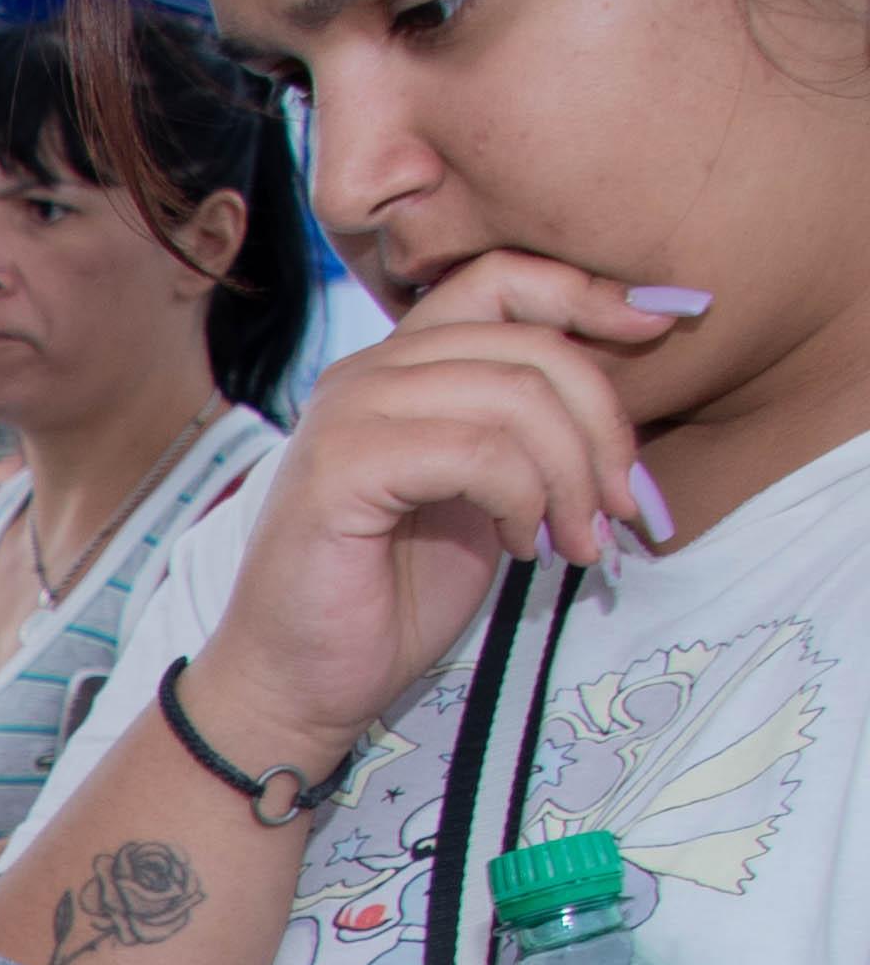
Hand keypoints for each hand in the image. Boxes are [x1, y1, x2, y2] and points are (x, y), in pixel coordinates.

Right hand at [192, 257, 694, 770]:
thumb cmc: (390, 598)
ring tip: (578, 540)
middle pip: (531, 343)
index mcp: (399, 366)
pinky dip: (524, 500)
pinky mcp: (340, 470)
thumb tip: (633, 375)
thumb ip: (526, 428)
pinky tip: (523, 546)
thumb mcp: (484, 492)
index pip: (503, 280)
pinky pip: (478, 452)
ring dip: (572, 476)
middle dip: (604, 426)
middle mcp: (366, 373)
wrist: (300, 684)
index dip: (591, 293)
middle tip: (622, 506)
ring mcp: (347, 415)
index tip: (665, 329)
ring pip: (514, 396)